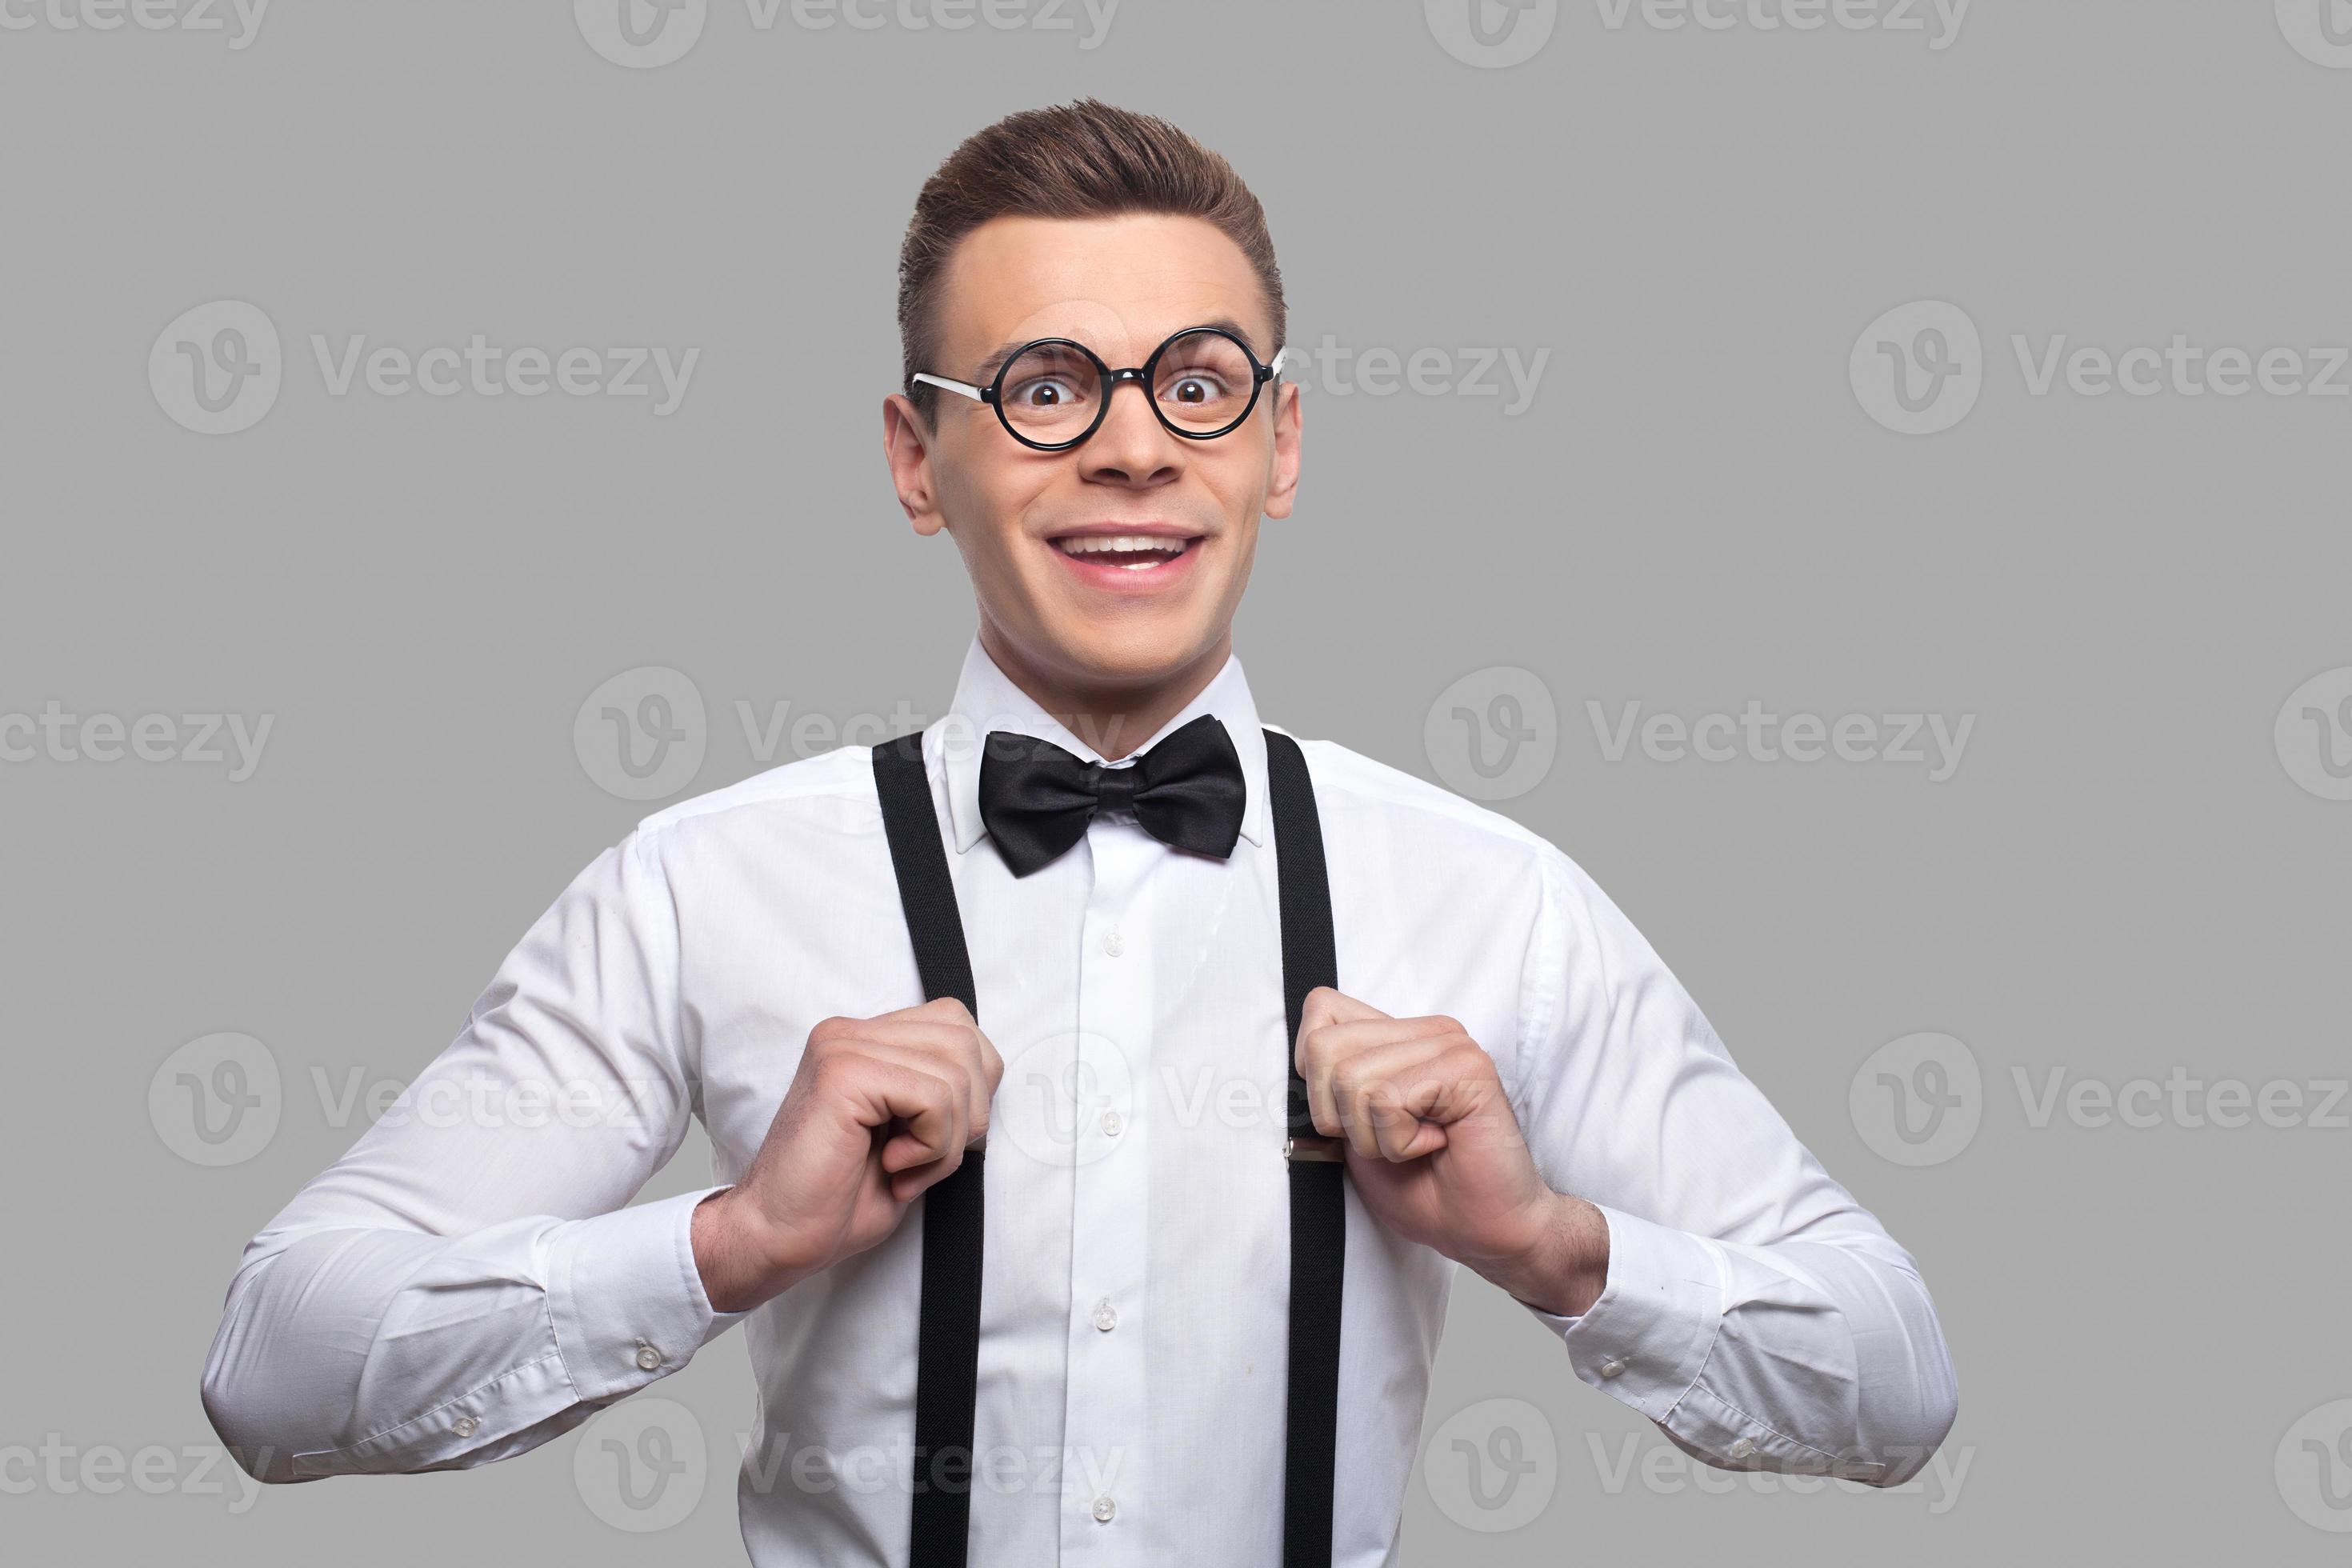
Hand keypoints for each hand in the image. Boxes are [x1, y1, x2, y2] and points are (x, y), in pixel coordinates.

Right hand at [693, 997, 1002, 1313]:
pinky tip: (893, 1165)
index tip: (936, 1139)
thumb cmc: (838, 1199)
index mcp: (866, 1040)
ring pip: (956, 1072)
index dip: (972, 1087)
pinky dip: (932, 1145)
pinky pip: (934, 1097)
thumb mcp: (910, 1135)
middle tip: (925, 1159)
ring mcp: (844, 1046)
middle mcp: (852, 1032)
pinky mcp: (844, 1073)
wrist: (777, 1237)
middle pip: (966, 1041)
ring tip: (904, 1167)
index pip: (958, 1026)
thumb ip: (943, 1094)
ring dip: (948, 1139)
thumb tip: (988, 1078)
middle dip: (969, 1113)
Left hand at [1292, 987, 1607, 1315]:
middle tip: (1389, 1138)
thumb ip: (1330, 1087)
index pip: (1321, 1007)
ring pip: (1352, 1078)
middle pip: (1323, 1049)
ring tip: (1416, 1144)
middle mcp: (1425, 1031)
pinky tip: (1436, 1144)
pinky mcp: (1467, 1069)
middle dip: (1340, 1115)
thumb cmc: (1422, 1187)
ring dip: (1374, 1136)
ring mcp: (1450, 1045)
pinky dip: (1399, 1142)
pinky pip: (1388, 1100)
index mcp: (1397, 1036)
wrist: (1480, 1229)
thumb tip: (1295, 1063)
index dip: (1312, 1070)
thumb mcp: (1354, 1131)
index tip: (1347, 1113)